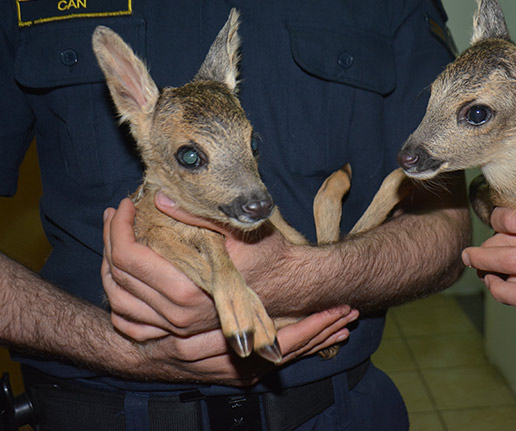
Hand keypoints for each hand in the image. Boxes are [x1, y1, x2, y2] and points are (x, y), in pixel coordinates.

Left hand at [102, 198, 358, 382]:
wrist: (291, 285)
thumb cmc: (268, 254)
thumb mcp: (237, 229)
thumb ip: (196, 215)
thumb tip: (159, 198)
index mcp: (185, 292)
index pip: (130, 258)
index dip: (120, 227)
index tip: (127, 203)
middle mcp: (175, 317)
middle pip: (118, 277)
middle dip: (111, 238)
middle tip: (117, 213)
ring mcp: (175, 328)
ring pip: (119, 302)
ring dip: (109, 268)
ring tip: (116, 239)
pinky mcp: (178, 331)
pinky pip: (132, 325)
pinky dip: (119, 302)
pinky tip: (122, 278)